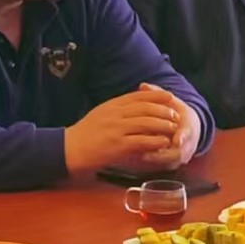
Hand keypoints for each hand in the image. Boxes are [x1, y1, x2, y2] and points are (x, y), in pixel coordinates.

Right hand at [65, 88, 183, 171]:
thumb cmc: (85, 133)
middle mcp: (115, 114)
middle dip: (163, 110)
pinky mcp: (118, 145)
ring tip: (173, 128)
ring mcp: (117, 129)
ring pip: (146, 123)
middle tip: (175, 114)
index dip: (156, 95)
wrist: (69, 148)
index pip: (138, 96)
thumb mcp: (100, 114)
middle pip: (145, 108)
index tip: (169, 96)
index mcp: (112, 105)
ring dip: (163, 125)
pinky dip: (155, 141)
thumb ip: (117, 109)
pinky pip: (141, 141)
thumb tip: (134, 105)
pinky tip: (163, 142)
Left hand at [129, 84, 201, 169]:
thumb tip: (143, 85)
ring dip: (154, 161)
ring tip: (139, 155)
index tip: (176, 140)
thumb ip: (157, 94)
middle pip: (177, 154)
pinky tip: (137, 158)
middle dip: (162, 154)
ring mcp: (178, 157)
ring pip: (168, 163)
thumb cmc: (177, 113)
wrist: (189, 128)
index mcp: (188, 129)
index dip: (182, 137)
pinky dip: (151, 163)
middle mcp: (186, 146)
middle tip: (146, 152)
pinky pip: (161, 167)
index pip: (187, 135)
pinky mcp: (170, 164)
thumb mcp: (171, 102)